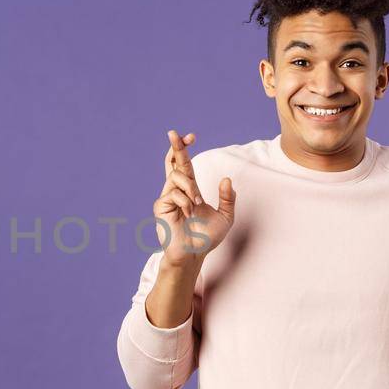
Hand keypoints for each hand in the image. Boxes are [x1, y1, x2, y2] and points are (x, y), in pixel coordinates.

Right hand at [153, 130, 235, 265]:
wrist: (194, 255)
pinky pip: (174, 194)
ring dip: (190, 188)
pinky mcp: (160, 207)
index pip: (184, 164)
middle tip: (173, 132)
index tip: (191, 136)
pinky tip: (188, 213)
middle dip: (175, 146)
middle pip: (173, 163)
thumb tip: (227, 179)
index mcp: (189, 190)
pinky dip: (185, 202)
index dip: (184, 149)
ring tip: (196, 204)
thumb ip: (227, 198)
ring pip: (177, 178)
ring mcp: (167, 198)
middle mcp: (176, 191)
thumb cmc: (207, 238)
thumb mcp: (225, 217)